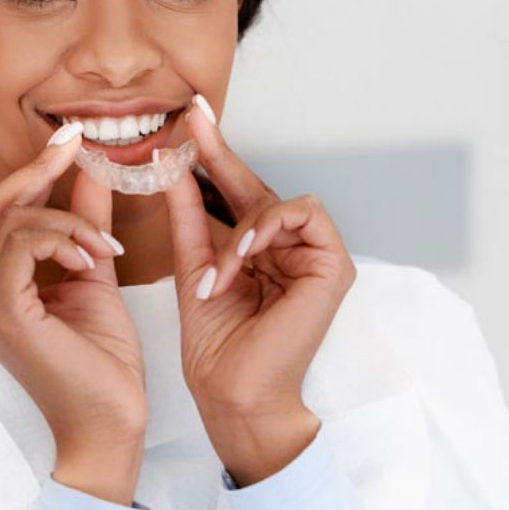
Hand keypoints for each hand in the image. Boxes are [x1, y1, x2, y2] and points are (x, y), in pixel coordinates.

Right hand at [0, 121, 146, 504]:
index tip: (72, 139)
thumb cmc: (101, 365)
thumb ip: (85, 225)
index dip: (34, 169)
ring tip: (103, 247)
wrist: (109, 423)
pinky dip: (64, 236)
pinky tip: (93, 259)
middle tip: (80, 144)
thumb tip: (90, 173)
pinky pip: (24, 242)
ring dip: (68, 218)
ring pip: (12, 218)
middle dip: (40, 168)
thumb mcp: (94, 274)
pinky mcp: (0, 312)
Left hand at [162, 94, 357, 485]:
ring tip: (222, 270)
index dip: (215, 154)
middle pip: (259, 188)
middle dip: (222, 156)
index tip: (192, 116)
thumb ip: (189, 214)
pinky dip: (268, 230)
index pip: (238, 192)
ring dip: (243, 228)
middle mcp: (290, 250)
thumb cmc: (216, 345)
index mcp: (260, 251)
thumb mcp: (194, 265)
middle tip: (194, 122)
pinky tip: (245, 253)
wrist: (232, 393)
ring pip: (280, 202)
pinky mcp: (334, 266)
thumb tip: (174, 165)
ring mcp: (316, 257)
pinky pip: (303, 215)